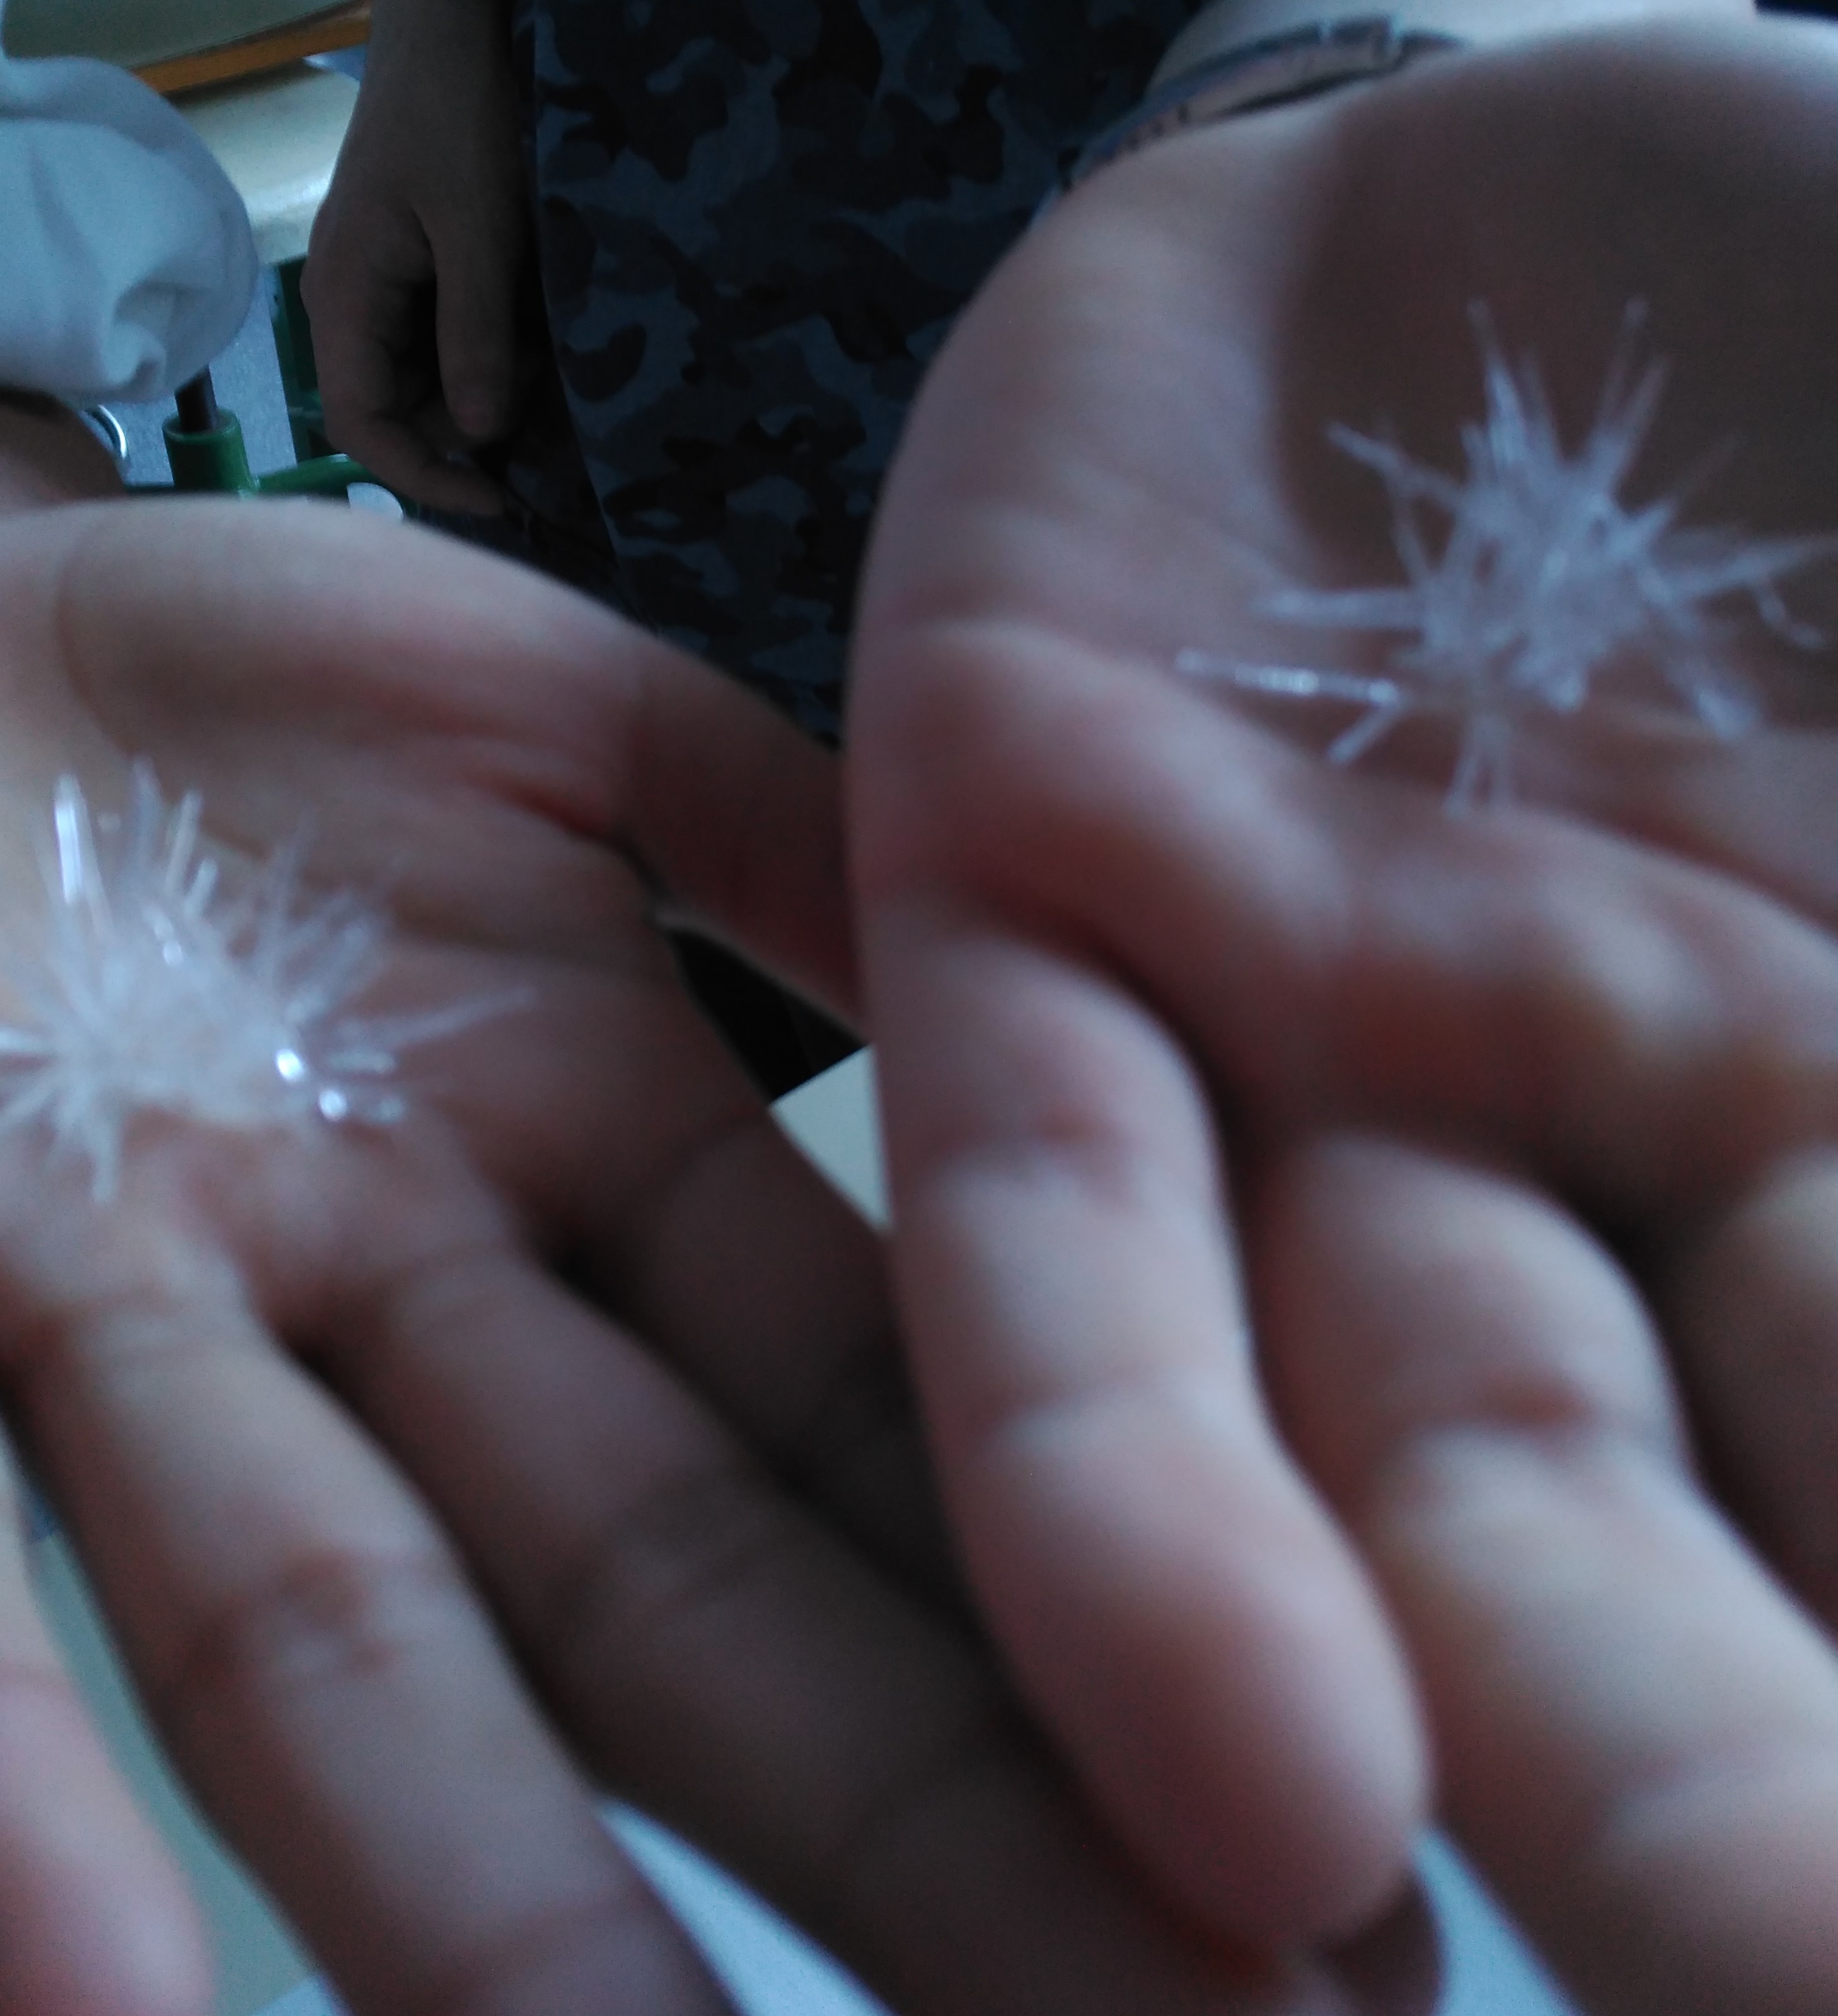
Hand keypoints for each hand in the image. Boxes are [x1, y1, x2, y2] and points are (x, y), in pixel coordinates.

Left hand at [0, 501, 1420, 2015]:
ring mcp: (148, 1316)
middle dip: (922, 1836)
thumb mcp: (565, 717)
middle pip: (666, 1603)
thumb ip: (782, 831)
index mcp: (594, 1134)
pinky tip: (123, 2014)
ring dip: (503, 1913)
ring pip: (342, 1651)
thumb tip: (1050, 940)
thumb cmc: (236, 684)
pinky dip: (26, 1826)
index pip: (874, 1408)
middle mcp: (397, 1291)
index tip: (1323, 1819)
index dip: (1089, 1594)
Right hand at [304, 0, 533, 516]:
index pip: (360, 425)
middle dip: (467, 436)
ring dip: (488, 397)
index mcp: (343, 297)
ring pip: (431, 378)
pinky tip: (546, 352)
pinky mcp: (425, 265)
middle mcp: (354, 301)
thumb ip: (474, 334)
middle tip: (549, 437)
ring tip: (555, 395)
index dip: (423, 476)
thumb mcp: (478, 229)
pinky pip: (452, 337)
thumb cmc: (457, 111)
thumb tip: (479, 435)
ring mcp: (388, 283)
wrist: (453, 17)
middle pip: (399, 410)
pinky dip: (496, 356)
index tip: (499, 500)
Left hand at [850, 13, 1837, 2012]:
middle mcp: (1643, 1160)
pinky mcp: (1020, 925)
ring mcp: (1332, 1062)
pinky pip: (1056, 1246)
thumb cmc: (1828, 276)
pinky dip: (1135, 1496)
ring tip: (1624, 2005)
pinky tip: (1258, 1784)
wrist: (1463, 154)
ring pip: (1424, 1464)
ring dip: (1559, 1747)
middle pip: (1756, 1579)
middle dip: (1827, 1835)